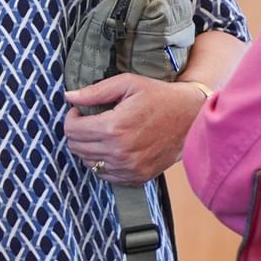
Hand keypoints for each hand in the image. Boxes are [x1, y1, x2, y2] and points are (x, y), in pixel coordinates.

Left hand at [64, 74, 204, 185]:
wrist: (192, 117)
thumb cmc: (160, 97)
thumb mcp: (127, 84)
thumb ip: (95, 92)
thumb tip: (68, 96)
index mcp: (114, 127)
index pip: (71, 130)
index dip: (71, 118)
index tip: (79, 111)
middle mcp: (120, 151)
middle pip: (76, 147)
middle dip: (77, 132)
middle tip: (89, 121)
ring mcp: (129, 167)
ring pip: (88, 162)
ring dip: (88, 148)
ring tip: (101, 133)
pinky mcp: (138, 176)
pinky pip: (105, 175)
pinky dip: (102, 162)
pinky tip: (111, 148)